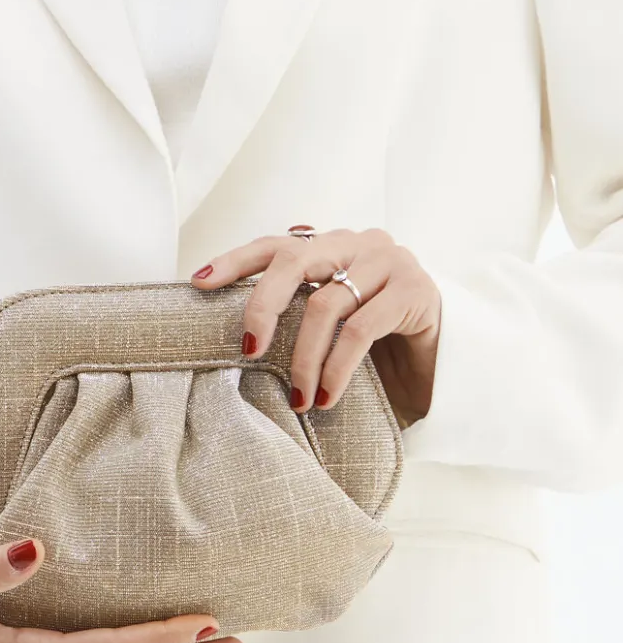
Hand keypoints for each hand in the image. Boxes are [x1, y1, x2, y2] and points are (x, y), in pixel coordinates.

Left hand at [190, 227, 441, 427]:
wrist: (444, 363)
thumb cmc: (379, 348)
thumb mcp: (331, 327)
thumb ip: (298, 315)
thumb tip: (237, 341)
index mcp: (332, 246)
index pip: (274, 245)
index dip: (235, 262)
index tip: (199, 284)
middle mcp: (359, 243)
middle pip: (293, 261)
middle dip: (263, 306)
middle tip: (248, 350)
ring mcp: (390, 262)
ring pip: (326, 303)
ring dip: (305, 358)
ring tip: (298, 399)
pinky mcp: (416, 291)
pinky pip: (361, 329)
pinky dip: (337, 367)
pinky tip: (327, 397)